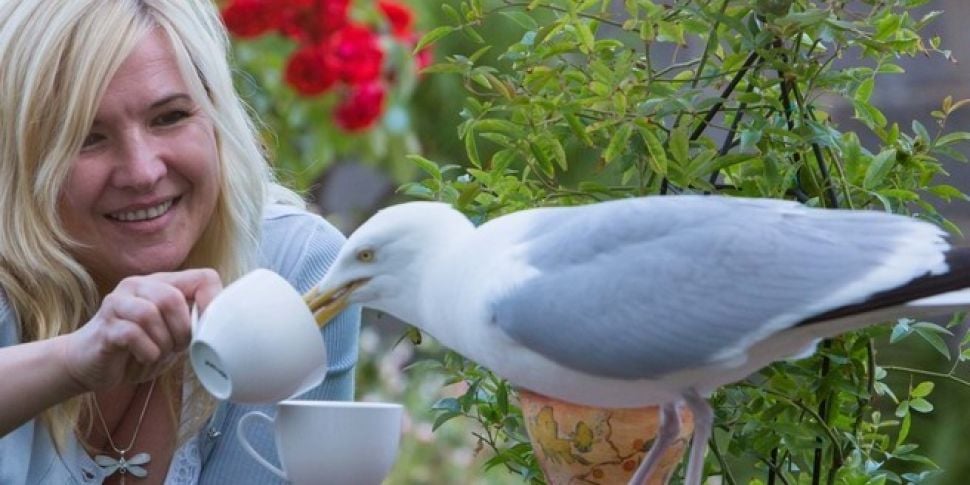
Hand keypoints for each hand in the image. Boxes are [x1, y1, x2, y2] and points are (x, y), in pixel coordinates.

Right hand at [59, 268, 222, 390]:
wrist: (89, 364)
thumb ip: (191, 324)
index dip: (214, 303)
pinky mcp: (104, 325)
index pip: (204, 277)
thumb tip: (219, 327)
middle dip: (182, 330)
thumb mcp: (172, 335)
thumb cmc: (137, 348)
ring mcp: (118, 303)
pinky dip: (146, 351)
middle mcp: (139, 286)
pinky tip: (145, 357)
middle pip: (173, 298)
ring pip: (151, 313)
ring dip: (163, 342)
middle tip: (178, 348)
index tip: (209, 328)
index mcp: (163, 283)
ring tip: (160, 353)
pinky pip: (132, 333)